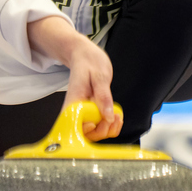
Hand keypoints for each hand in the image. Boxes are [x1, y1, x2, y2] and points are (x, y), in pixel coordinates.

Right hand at [26, 16, 122, 140]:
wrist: (84, 55)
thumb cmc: (89, 62)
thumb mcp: (100, 76)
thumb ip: (103, 96)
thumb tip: (107, 117)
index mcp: (74, 103)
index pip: (78, 128)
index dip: (92, 130)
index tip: (106, 119)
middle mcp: (75, 111)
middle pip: (86, 134)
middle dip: (103, 131)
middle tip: (114, 117)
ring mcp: (82, 113)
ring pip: (93, 133)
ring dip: (108, 129)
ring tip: (117, 116)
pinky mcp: (90, 112)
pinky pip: (98, 125)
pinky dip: (109, 125)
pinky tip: (116, 116)